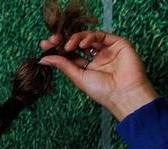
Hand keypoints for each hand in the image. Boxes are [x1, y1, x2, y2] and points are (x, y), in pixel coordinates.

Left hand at [39, 31, 159, 121]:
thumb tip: (43, 59)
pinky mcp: (117, 43)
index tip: (44, 45)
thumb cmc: (103, 91)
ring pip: (88, 37)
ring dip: (75, 38)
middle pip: (77, 43)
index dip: (57, 48)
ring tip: (68, 46)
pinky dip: (90, 36)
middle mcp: (96, 57)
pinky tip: (82, 43)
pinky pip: (101, 35)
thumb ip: (63, 65)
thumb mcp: (78, 77)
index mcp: (86, 67)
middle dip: (63, 40)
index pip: (69, 54)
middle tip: (52, 40)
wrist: (124, 93)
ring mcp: (106, 49)